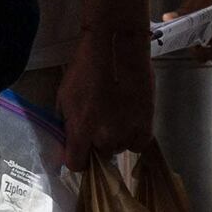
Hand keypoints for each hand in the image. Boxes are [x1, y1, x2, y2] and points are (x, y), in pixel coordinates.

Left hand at [56, 12, 160, 168]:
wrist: (117, 46)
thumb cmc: (86, 68)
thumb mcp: (64, 96)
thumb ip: (65, 124)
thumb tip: (66, 142)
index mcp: (81, 130)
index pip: (76, 165)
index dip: (77, 157)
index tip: (79, 148)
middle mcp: (105, 137)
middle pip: (101, 154)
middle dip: (98, 142)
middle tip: (100, 121)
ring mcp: (127, 132)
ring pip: (121, 147)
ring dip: (118, 137)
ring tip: (118, 114)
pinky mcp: (146, 124)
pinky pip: (139, 143)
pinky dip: (135, 135)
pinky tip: (131, 119)